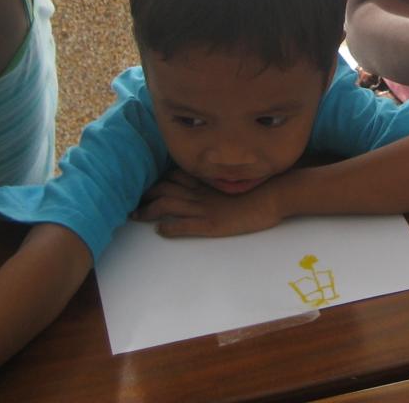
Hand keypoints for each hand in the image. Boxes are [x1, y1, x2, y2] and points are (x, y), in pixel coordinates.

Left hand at [133, 168, 283, 237]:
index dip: (158, 181)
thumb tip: (214, 179)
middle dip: (146, 194)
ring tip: (135, 215)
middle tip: (133, 201)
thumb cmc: (262, 186)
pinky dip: (169, 227)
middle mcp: (202, 192)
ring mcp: (205, 208)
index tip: (146, 186)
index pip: (175, 177)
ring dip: (148, 211)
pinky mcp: (211, 224)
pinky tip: (160, 230)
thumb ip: (223, 178)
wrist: (275, 195)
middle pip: (165, 189)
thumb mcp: (238, 179)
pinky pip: (184, 225)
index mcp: (208, 181)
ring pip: (168, 205)